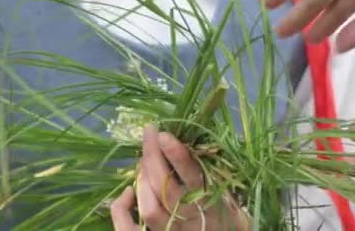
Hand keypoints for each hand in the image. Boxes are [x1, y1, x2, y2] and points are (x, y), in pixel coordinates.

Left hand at [110, 126, 249, 229]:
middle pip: (165, 187)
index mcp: (211, 203)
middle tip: (150, 134)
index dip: (176, 155)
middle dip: (153, 156)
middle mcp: (191, 218)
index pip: (192, 177)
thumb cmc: (228, 221)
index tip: (163, 135)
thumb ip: (217, 179)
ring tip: (144, 160)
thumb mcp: (232, 201)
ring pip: (149, 206)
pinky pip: (129, 228)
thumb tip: (197, 145)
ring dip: (142, 178)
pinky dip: (122, 208)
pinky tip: (128, 191)